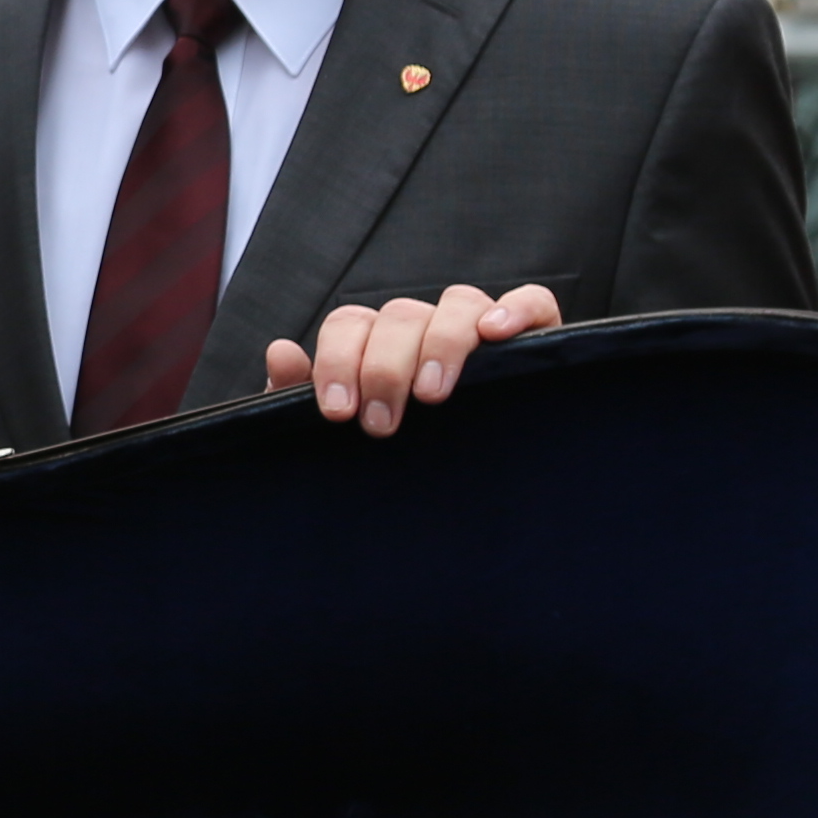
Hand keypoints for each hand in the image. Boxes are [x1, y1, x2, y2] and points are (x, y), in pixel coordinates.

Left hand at [262, 281, 563, 433]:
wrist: (462, 514)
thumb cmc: (394, 462)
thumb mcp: (344, 439)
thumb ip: (299, 400)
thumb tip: (281, 351)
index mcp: (376, 344)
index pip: (351, 324)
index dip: (338, 360)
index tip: (338, 413)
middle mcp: (425, 330)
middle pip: (400, 315)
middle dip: (384, 366)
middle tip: (380, 424)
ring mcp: (479, 331)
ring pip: (459, 302)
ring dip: (442, 343)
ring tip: (432, 394)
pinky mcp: (536, 339)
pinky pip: (534, 303)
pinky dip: (516, 310)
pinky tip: (495, 335)